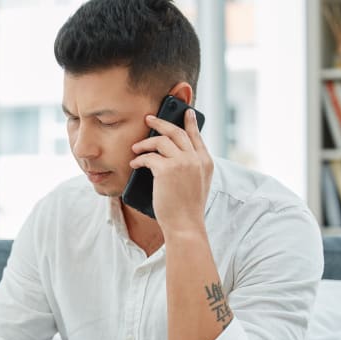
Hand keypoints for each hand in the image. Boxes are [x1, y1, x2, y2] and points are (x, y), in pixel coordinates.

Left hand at [129, 108, 212, 234]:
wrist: (185, 225)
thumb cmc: (186, 210)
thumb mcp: (196, 185)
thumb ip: (191, 168)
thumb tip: (171, 157)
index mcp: (206, 162)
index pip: (196, 136)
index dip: (190, 123)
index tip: (186, 112)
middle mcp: (196, 159)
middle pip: (177, 132)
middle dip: (161, 122)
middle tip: (149, 118)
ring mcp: (183, 162)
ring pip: (161, 141)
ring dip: (145, 143)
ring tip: (135, 148)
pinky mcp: (167, 170)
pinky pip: (149, 157)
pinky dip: (139, 159)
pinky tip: (134, 164)